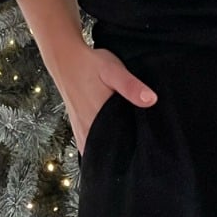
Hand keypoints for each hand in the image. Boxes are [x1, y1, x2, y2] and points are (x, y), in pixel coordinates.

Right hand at [50, 41, 158, 156]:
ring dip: (112, 153)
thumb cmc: (90, 65)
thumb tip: (151, 100)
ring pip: (99, 153)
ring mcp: (82, 132)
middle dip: (125, 156)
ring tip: (126, 150)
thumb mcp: (114, 71)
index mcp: (100, 121)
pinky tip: (110, 144)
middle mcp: (89, 131)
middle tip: (139, 151)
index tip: (145, 153)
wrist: (65, 60)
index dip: (134, 153)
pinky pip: (90, 148)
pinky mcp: (78, 130)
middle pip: (110, 154)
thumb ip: (131, 86)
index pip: (121, 149)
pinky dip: (100, 149)